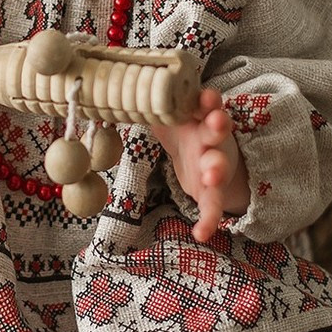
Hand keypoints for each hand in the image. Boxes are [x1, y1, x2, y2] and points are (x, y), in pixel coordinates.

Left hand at [161, 88, 249, 245]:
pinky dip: (209, 221)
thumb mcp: (165, 115)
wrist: (197, 155)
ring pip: (219, 167)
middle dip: (218, 126)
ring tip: (211, 176)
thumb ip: (148, 106)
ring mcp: (214, 165)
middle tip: (215, 123)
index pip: (208, 104)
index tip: (205, 96)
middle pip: (218, 131)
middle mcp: (212, 139)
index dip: (208, 100)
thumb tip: (112, 97)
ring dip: (217, 170)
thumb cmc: (179, 128)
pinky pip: (213, 208)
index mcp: (200, 117)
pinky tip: (201, 234)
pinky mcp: (212, 191)